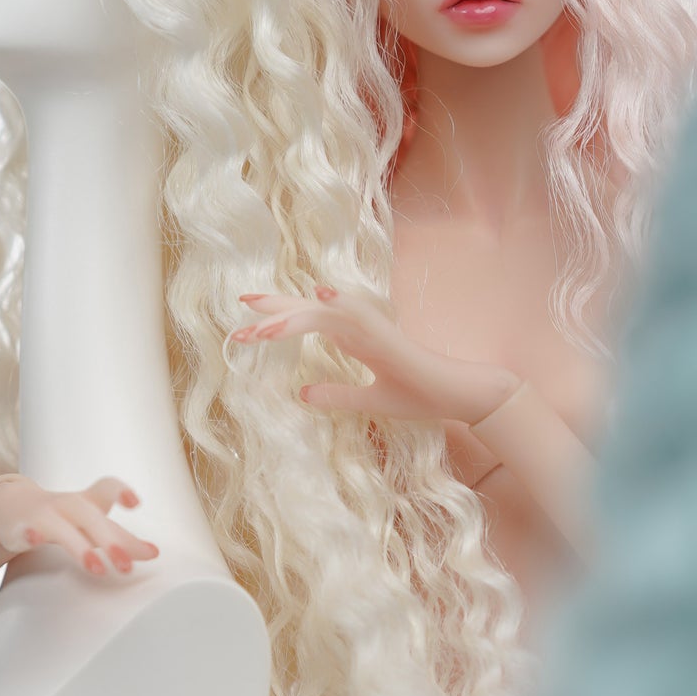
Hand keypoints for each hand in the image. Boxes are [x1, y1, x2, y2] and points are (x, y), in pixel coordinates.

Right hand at [0, 475, 159, 577]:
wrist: (13, 509)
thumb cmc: (63, 518)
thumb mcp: (92, 525)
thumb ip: (121, 538)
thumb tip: (154, 552)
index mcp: (87, 502)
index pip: (105, 487)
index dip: (119, 491)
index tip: (135, 503)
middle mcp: (68, 505)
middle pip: (90, 515)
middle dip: (110, 540)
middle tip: (127, 566)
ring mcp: (44, 514)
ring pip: (63, 529)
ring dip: (80, 548)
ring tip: (97, 569)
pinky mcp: (22, 527)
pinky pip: (26, 530)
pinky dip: (31, 533)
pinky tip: (33, 539)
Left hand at [234, 286, 518, 423]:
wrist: (456, 398)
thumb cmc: (419, 396)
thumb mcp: (367, 401)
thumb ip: (336, 396)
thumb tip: (302, 394)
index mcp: (352, 339)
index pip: (307, 322)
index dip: (276, 320)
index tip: (243, 326)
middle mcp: (358, 327)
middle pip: (308, 310)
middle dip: (273, 308)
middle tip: (240, 306)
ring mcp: (373, 329)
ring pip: (325, 313)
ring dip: (292, 317)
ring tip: (260, 326)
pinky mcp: (389, 336)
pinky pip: (360, 315)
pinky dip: (339, 302)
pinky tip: (318, 294)